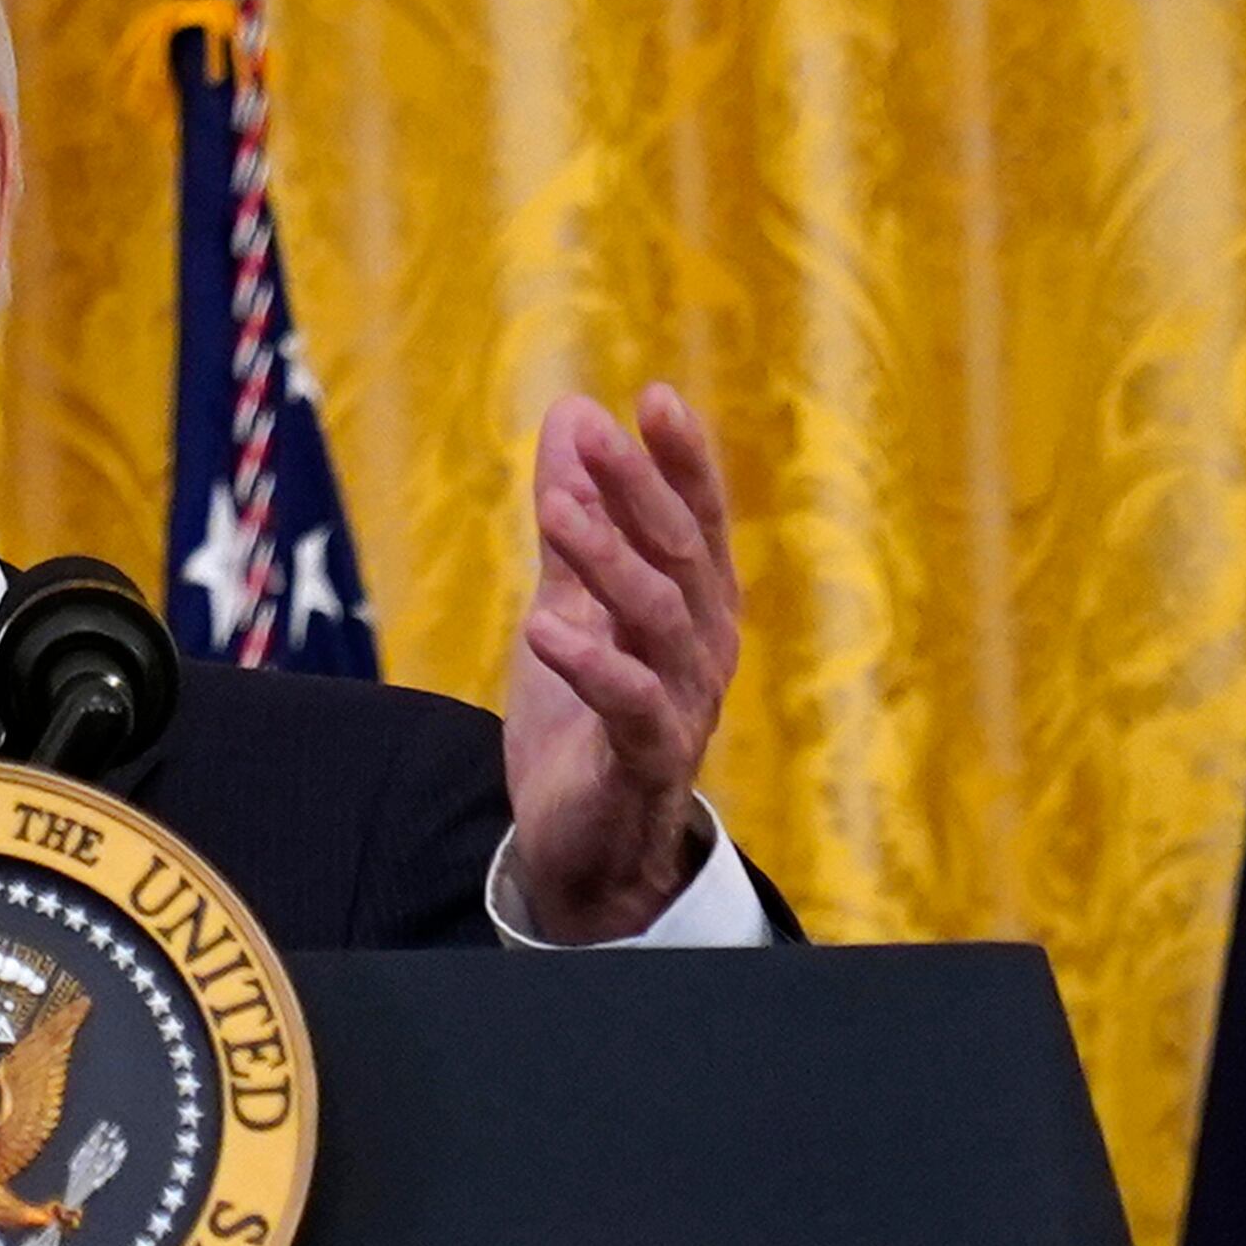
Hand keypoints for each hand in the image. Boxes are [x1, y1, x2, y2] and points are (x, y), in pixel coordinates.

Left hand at [501, 384, 742, 941]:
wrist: (585, 847)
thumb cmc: (585, 720)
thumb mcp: (570, 603)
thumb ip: (576, 520)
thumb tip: (571, 415)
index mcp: (693, 605)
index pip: (699, 518)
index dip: (682, 461)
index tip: (652, 397)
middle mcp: (703, 646)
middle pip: (682, 555)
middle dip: (640, 491)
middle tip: (595, 436)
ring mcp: (683, 703)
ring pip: (660, 620)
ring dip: (610, 563)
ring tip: (557, 513)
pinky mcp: (647, 759)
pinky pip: (630, 705)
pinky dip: (590, 665)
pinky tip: (542, 631)